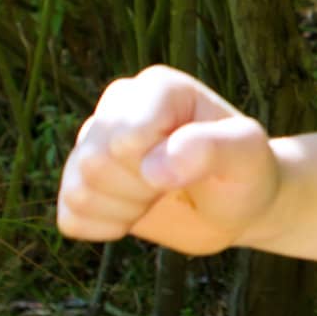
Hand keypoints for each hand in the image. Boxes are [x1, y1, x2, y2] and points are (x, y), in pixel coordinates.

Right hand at [57, 65, 279, 255]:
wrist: (237, 204)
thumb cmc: (246, 172)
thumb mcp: (248, 156)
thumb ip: (212, 149)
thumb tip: (153, 167)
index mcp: (156, 88)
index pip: (124, 136)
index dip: (156, 165)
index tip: (193, 164)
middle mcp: (117, 107)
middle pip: (94, 163)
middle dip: (141, 189)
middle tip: (178, 182)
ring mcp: (94, 144)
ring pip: (79, 191)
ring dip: (126, 209)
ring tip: (160, 193)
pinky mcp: (82, 182)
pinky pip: (69, 218)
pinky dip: (105, 227)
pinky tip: (137, 213)